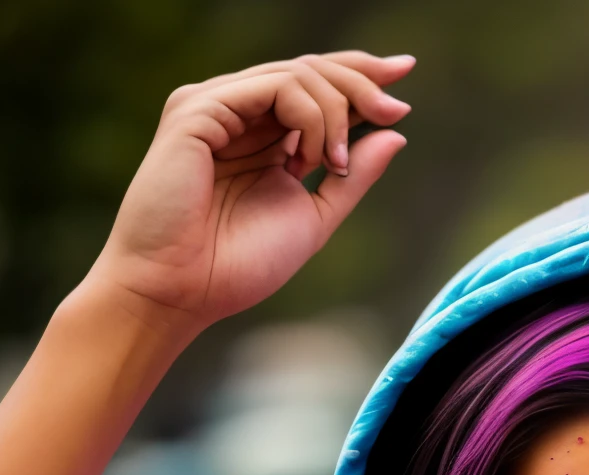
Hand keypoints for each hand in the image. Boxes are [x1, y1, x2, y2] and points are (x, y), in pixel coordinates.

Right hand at [87, 52, 412, 332]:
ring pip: (296, 73)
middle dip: (361, 84)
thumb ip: (351, 177)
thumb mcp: (314, 217)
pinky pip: (273, 87)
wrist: (183, 290)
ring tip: (333, 165)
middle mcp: (238, 112)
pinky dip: (308, 117)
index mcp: (262, 135)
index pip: (314, 87)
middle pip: (310, 69)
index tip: (405, 76)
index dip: (360, 75)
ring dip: (335, 112)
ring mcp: (216, 106)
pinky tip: (312, 159)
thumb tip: (395, 133)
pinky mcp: (198, 110)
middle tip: (394, 111)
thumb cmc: (237, 265)